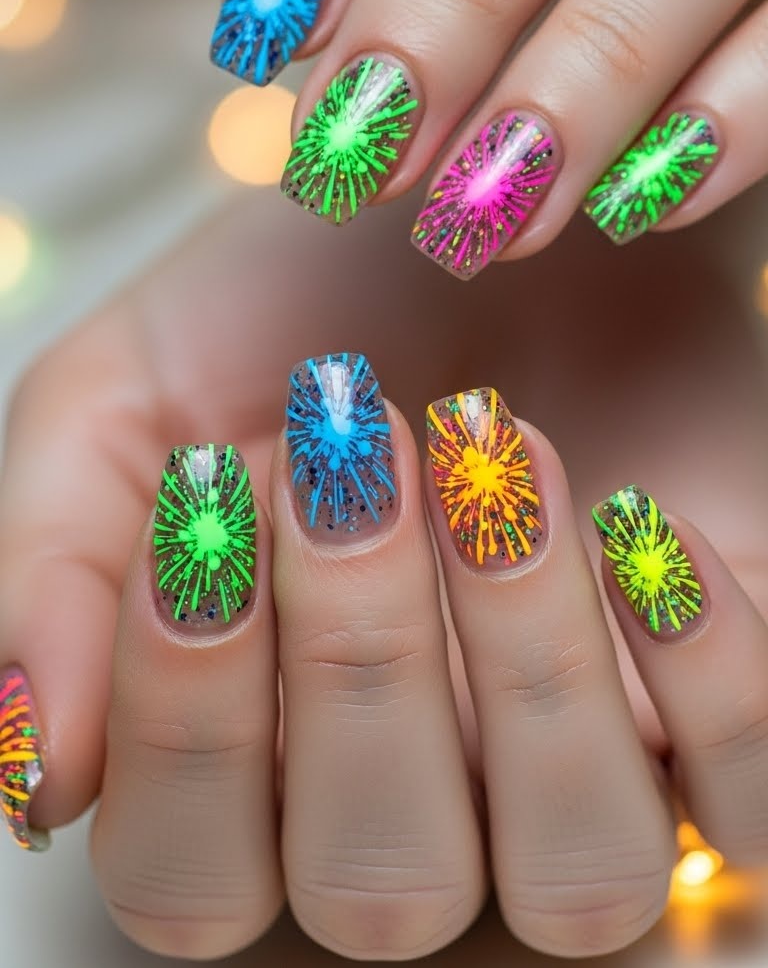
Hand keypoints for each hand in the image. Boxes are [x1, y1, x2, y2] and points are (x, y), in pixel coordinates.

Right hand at [1, 187, 765, 958]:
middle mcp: (411, 803)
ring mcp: (576, 770)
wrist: (471, 204)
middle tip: (357, 451)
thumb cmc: (284, 314)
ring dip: (534, 664)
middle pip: (382, 890)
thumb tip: (29, 763)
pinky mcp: (717, 708)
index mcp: (245, 760)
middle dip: (362, 661)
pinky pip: (751, 815)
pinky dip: (712, 680)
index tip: (205, 491)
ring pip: (577, 878)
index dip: (189, 716)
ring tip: (499, 450)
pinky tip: (638, 517)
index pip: (190, 877)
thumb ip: (50, 572)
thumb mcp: (121, 403)